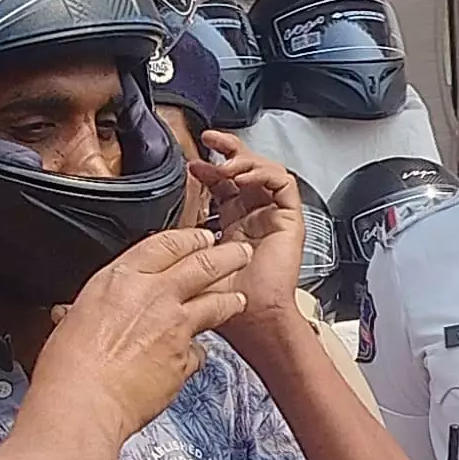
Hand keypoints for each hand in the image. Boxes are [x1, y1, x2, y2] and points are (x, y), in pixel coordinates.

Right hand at [34, 227, 252, 433]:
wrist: (83, 402)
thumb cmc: (68, 365)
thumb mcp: (74, 318)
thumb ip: (94, 309)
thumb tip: (84, 312)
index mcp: (122, 278)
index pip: (167, 244)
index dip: (190, 238)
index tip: (202, 237)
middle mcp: (154, 296)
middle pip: (202, 264)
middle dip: (226, 256)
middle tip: (238, 253)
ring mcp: (175, 327)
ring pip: (215, 303)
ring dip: (229, 299)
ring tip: (238, 299)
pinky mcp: (185, 359)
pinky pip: (200, 351)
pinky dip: (199, 352)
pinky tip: (197, 354)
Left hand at [190, 132, 307, 337]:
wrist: (251, 318)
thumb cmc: (228, 302)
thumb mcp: (196, 261)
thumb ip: (186, 238)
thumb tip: (168, 219)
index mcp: (234, 225)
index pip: (225, 185)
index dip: (210, 169)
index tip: (192, 163)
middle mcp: (256, 217)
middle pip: (246, 170)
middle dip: (228, 151)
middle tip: (210, 141)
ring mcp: (274, 216)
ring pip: (264, 170)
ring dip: (243, 160)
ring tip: (225, 164)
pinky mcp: (291, 218)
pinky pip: (282, 182)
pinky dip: (263, 172)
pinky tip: (244, 176)